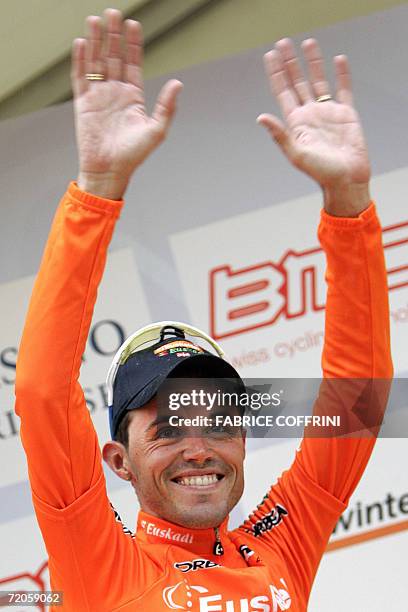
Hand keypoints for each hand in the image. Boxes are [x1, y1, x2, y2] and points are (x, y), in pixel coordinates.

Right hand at [72, 9, 182, 198]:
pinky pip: (80, 77)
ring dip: (95, 41)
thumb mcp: (156, 130)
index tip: (133, 25)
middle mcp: (115, 93)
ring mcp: (98, 96)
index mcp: (133, 97)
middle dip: (113, 35)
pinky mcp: (83, 103)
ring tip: (95, 20)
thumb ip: (166, 106)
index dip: (133, 44)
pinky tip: (81, 43)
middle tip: (113, 13)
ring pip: (96, 62)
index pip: (132, 63)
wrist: (109, 170)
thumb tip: (178, 83)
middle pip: (113, 57)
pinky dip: (80, 60)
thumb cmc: (134, 155)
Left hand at [258, 38, 369, 215]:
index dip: (276, 73)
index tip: (270, 55)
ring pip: (318, 81)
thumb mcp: (296, 153)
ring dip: (313, 62)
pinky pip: (343, 89)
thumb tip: (260, 117)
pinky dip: (342, 74)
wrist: (346, 179)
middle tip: (283, 43)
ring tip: (307, 42)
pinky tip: (338, 60)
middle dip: (290, 62)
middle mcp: (310, 114)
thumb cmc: (320, 172)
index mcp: (296, 122)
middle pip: (297, 82)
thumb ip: (279, 135)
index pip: (282, 91)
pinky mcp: (346, 114)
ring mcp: (327, 113)